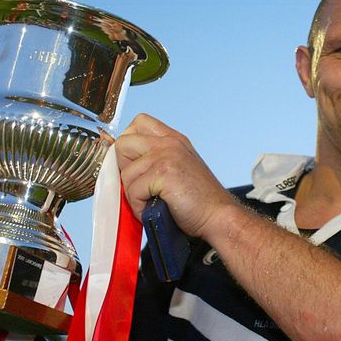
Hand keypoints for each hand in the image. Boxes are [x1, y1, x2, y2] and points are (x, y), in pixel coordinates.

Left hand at [115, 114, 237, 239]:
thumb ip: (156, 159)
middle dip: (125, 170)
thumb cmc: (199, 201)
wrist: (218, 217)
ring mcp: (166, 155)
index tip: (135, 168)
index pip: (138, 123)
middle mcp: (169, 143)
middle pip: (123, 144)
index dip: (128, 147)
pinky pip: (133, 190)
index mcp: (173, 140)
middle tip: (142, 187)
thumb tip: (122, 164)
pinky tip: (154, 210)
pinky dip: (139, 207)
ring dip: (133, 195)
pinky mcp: (163, 172)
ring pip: (126, 173)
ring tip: (150, 204)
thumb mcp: (178, 169)